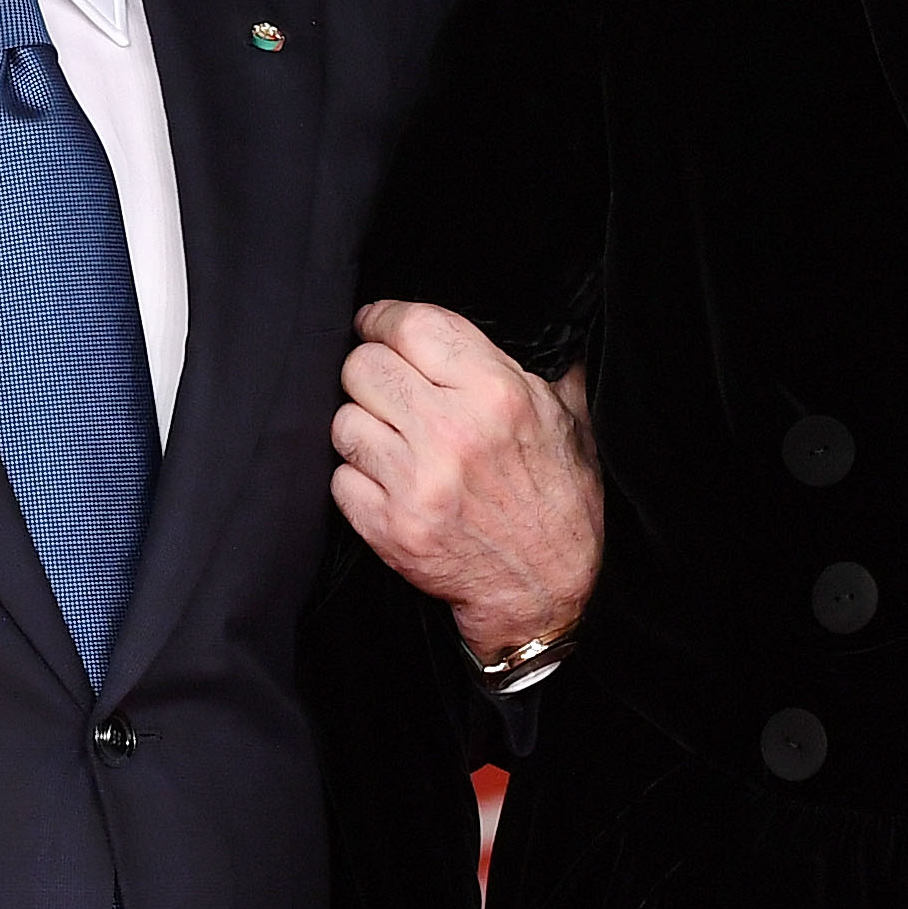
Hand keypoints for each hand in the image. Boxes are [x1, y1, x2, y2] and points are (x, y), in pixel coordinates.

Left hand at [331, 300, 601, 664]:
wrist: (545, 589)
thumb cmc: (559, 502)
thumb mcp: (568, 421)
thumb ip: (541, 366)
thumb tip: (531, 319)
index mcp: (498, 394)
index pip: (412, 326)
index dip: (383, 319)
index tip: (376, 324)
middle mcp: (453, 432)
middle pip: (363, 366)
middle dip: (370, 371)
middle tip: (386, 388)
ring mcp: (417, 482)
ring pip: (343, 420)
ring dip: (361, 426)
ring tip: (391, 440)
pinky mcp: (389, 527)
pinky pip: (340, 477)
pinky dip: (357, 478)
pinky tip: (388, 482)